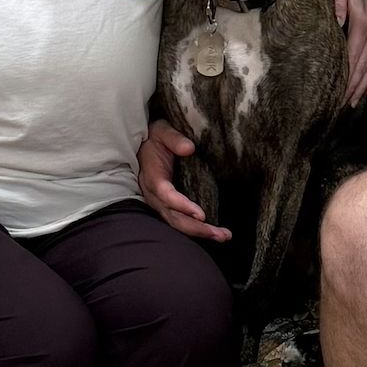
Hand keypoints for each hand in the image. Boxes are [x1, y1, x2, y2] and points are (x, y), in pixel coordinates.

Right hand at [136, 120, 227, 241]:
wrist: (144, 144)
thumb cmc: (155, 137)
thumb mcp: (161, 130)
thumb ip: (173, 138)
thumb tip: (189, 148)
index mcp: (152, 177)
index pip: (166, 195)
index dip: (182, 206)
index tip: (202, 215)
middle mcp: (154, 195)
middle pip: (174, 217)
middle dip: (197, 228)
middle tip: (221, 234)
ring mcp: (159, 202)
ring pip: (177, 223)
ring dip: (199, 232)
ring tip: (222, 236)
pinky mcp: (166, 205)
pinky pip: (179, 221)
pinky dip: (195, 229)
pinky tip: (213, 232)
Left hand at [326, 0, 366, 105]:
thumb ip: (336, 1)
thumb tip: (337, 21)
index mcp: (362, 19)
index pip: (355, 52)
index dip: (349, 73)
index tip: (340, 91)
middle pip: (365, 63)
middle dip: (355, 85)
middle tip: (343, 104)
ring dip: (363, 85)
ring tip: (353, 102)